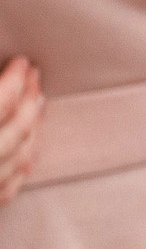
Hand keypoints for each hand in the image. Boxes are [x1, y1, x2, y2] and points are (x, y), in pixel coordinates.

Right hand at [0, 58, 41, 204]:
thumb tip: (8, 86)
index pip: (2, 100)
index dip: (15, 78)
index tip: (23, 62)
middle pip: (18, 126)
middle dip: (30, 98)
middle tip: (36, 78)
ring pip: (21, 155)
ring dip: (33, 127)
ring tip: (38, 105)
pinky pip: (9, 186)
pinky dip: (22, 165)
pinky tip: (29, 152)